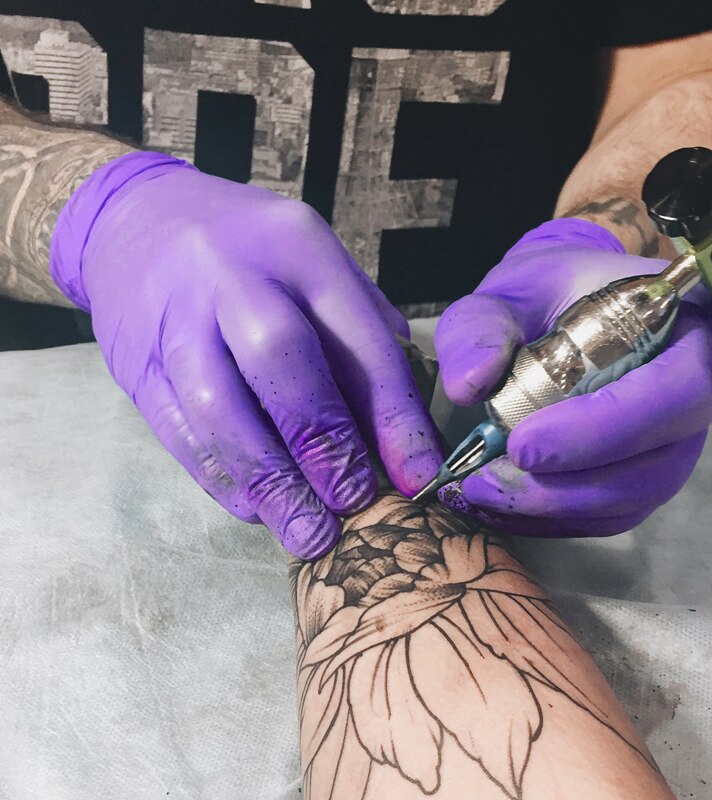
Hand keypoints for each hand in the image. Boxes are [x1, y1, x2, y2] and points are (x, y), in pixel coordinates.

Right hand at [51, 152, 441, 557]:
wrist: (138, 218)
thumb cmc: (252, 251)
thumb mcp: (316, 261)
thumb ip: (362, 330)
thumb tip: (402, 423)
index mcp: (299, 247)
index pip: (357, 340)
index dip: (394, 418)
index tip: (420, 479)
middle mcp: (231, 273)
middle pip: (278, 360)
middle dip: (324, 444)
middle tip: (355, 506)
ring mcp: (174, 316)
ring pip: (218, 407)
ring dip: (270, 481)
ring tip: (308, 534)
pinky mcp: (135, 360)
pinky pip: (178, 430)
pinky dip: (222, 478)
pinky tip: (256, 507)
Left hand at [434, 218, 711, 535]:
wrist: (560, 310)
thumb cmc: (548, 292)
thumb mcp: (509, 291)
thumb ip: (481, 326)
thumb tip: (467, 384)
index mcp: (684, 330)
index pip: (676, 391)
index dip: (606, 427)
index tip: (524, 443)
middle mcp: (692, 396)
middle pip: (657, 466)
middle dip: (568, 486)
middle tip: (486, 481)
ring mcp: (671, 444)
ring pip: (632, 501)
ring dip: (553, 509)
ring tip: (480, 491)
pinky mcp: (642, 477)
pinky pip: (609, 516)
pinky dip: (551, 518)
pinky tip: (497, 502)